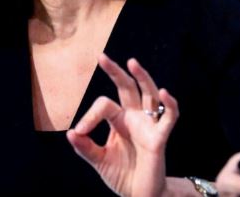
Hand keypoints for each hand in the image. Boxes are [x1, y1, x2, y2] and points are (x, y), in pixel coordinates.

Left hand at [66, 54, 178, 196]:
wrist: (139, 196)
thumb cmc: (122, 175)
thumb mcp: (98, 160)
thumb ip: (85, 147)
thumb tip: (69, 133)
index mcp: (119, 120)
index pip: (104, 105)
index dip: (89, 115)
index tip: (78, 132)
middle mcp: (135, 118)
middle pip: (127, 87)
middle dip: (116, 72)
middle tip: (101, 57)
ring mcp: (149, 126)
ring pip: (149, 94)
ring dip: (142, 78)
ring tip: (132, 63)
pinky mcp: (160, 138)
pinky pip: (170, 117)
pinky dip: (170, 105)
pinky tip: (164, 93)